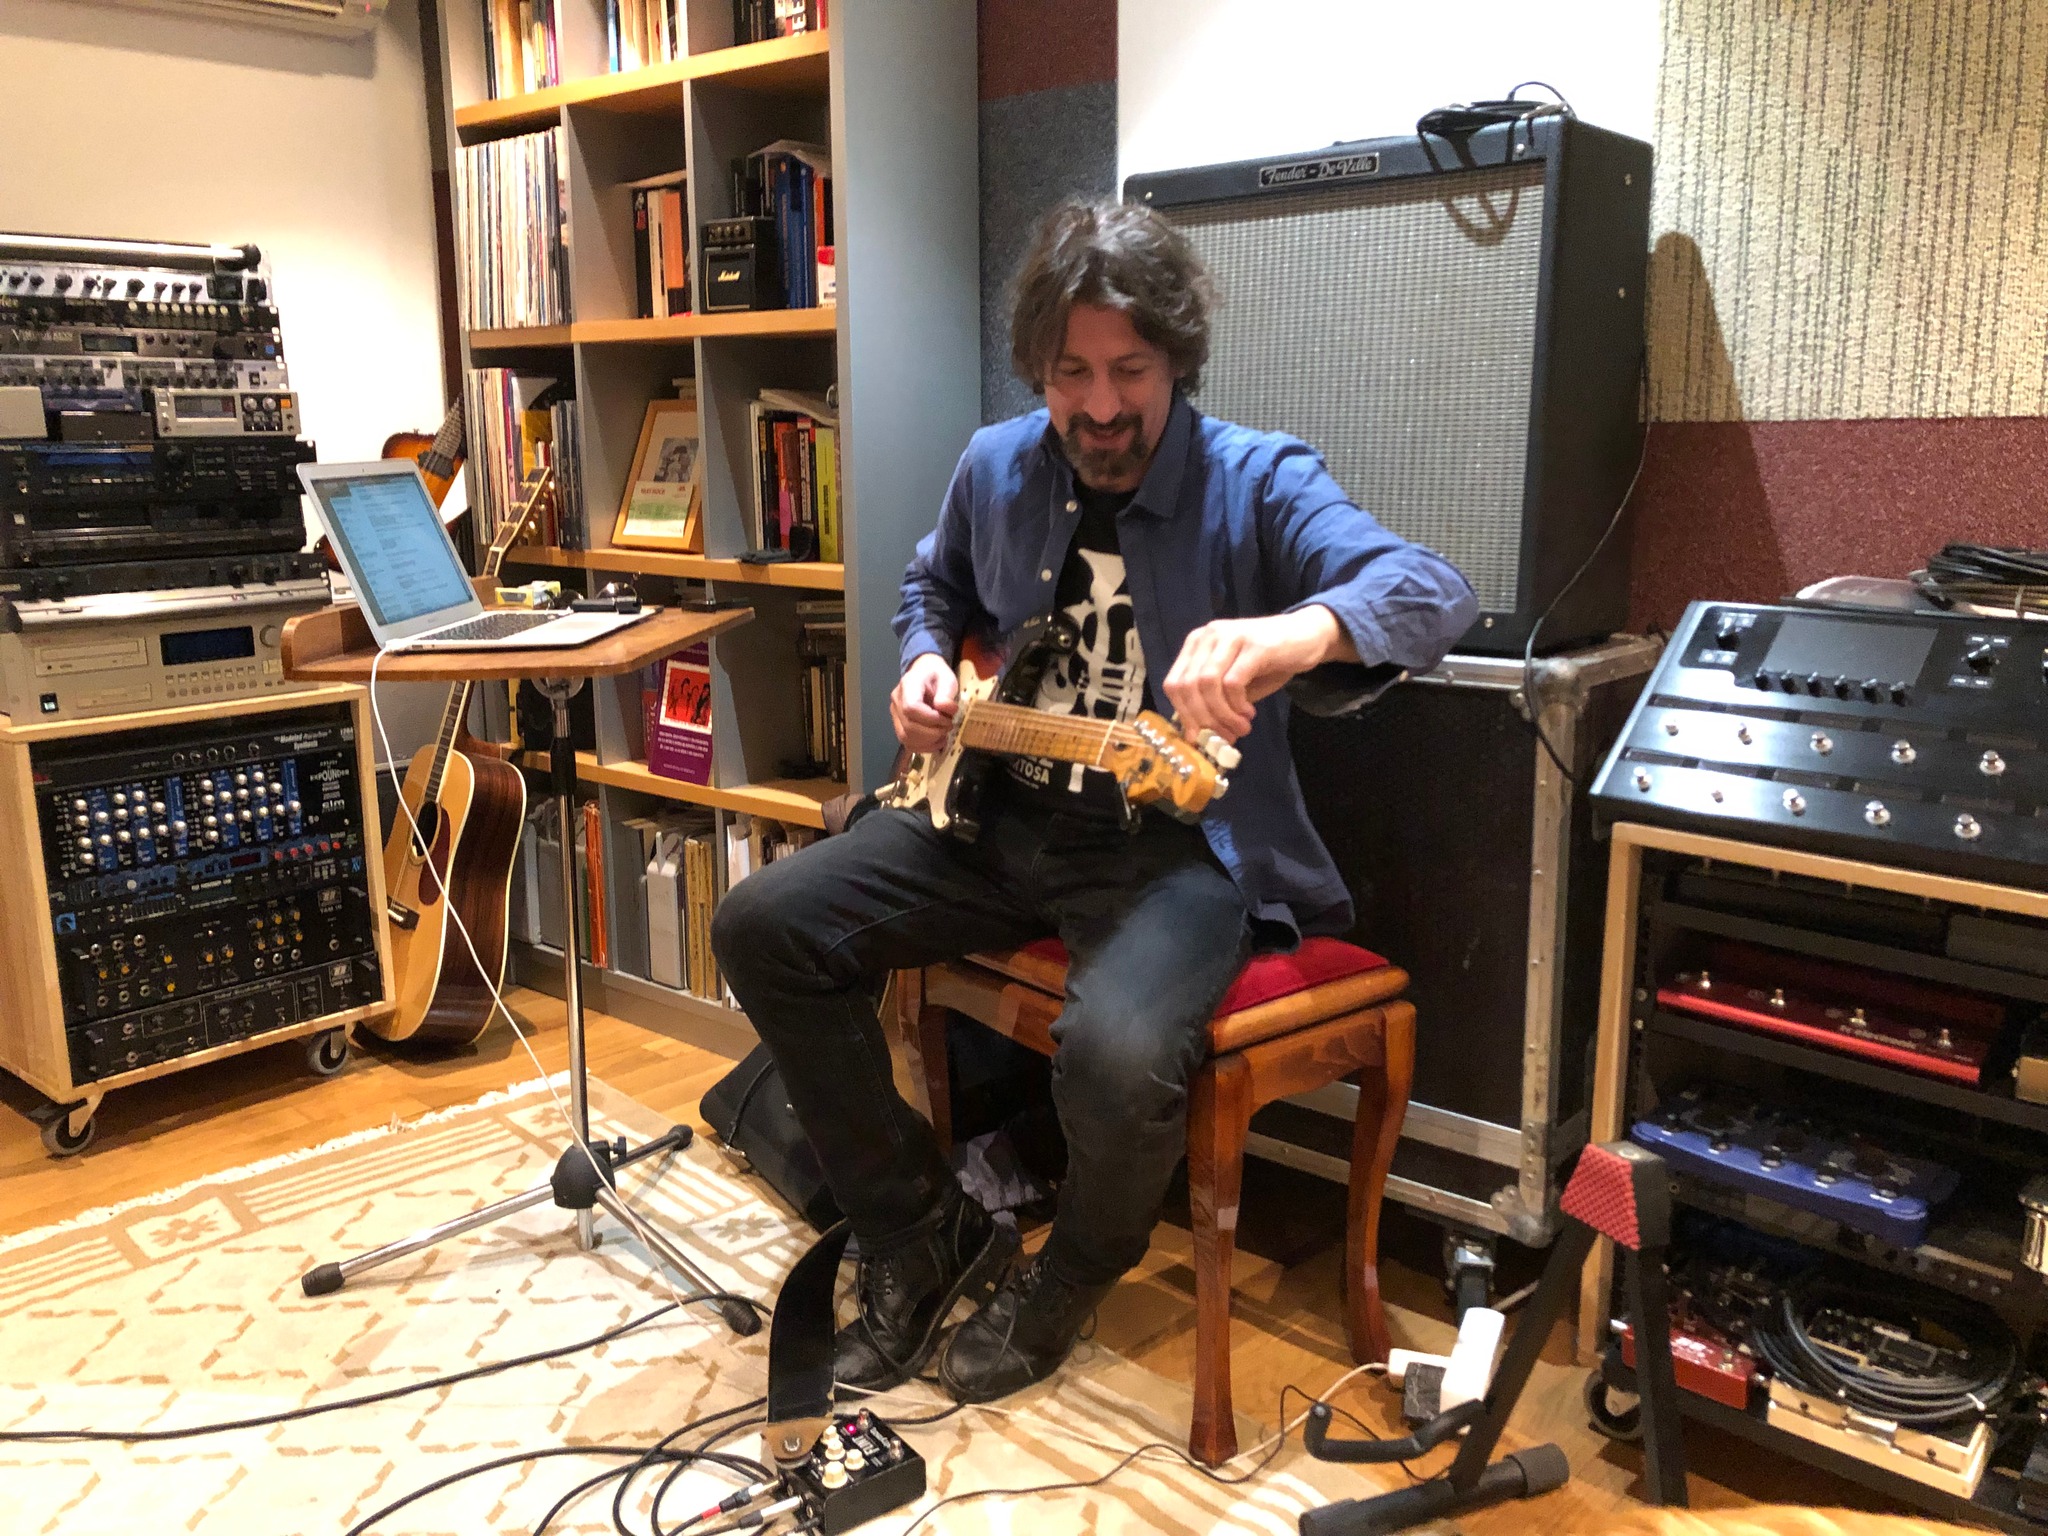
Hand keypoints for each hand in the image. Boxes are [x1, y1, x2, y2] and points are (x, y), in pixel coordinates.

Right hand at [891, 651, 959, 752]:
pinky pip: (907, 743)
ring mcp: (895, 714)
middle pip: (909, 727)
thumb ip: (946, 693)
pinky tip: (937, 741)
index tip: (946, 717)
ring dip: (929, 741)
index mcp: (908, 685)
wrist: (924, 672)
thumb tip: (944, 708)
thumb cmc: (936, 675)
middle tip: (949, 725)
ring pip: (906, 738)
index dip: (930, 718)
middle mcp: (897, 701)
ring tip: (943, 734)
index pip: (911, 708)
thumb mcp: (947, 678)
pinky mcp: (899, 725)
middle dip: (933, 732)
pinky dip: (924, 747)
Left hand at [1162, 607, 1347, 742]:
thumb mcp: (1235, 683)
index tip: (1199, 737)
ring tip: (1240, 728)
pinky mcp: (1253, 644)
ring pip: (1207, 684)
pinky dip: (1237, 705)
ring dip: (1221, 714)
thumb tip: (1199, 736)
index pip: (1173, 684)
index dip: (1184, 715)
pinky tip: (1249, 713)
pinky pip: (1233, 682)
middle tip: (1222, 737)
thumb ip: (1215, 703)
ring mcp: (1229, 636)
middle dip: (1203, 719)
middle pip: (1187, 685)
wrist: (1306, 636)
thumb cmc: (1268, 662)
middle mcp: (1208, 636)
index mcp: (1196, 644)